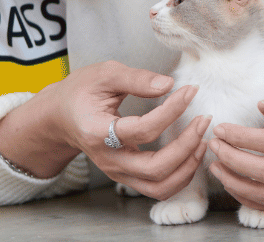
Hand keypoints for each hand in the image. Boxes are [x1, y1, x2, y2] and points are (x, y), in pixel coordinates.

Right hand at [0, 60, 210, 200]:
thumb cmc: (81, 92)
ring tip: (202, 139)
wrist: (60, 117)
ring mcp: (117, 172)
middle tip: (203, 120)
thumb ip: (136, 78)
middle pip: (155, 168)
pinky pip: (158, 188)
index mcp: (98, 132)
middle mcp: (108, 159)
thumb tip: (168, 84)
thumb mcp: (104, 74)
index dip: (171, 111)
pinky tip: (192, 152)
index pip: (142, 130)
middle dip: (186, 146)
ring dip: (187, 166)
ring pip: (159, 186)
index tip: (189, 90)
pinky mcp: (126, 177)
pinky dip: (181, 175)